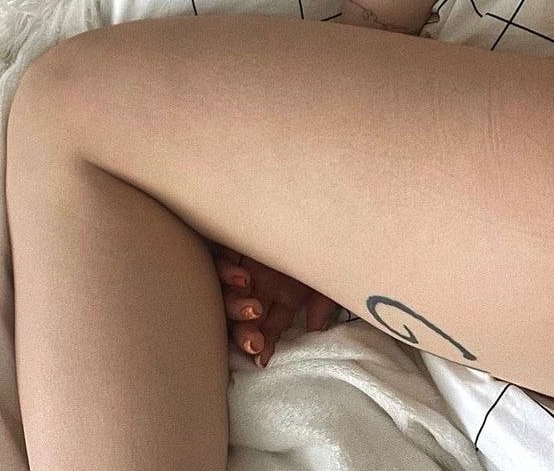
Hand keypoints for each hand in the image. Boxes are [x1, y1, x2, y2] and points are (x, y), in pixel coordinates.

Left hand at [211, 243, 341, 366]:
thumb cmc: (332, 236)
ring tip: (253, 308)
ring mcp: (249, 261)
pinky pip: (221, 260)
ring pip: (229, 294)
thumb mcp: (331, 275)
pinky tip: (242, 278)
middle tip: (255, 340)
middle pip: (244, 317)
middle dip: (245, 333)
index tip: (262, 358)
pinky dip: (227, 273)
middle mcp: (264, 281)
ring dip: (237, 308)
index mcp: (285, 294)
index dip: (263, 344)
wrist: (323, 194)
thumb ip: (326, 301)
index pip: (268, 327)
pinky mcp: (238, 239)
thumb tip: (315, 328)